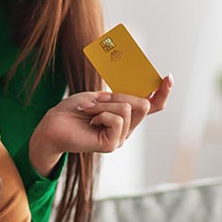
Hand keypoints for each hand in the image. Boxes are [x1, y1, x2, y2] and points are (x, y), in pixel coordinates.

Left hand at [27, 74, 172, 174]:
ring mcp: (120, 138)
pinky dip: (101, 114)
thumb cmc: (73, 109)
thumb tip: (141, 90)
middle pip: (144, 104)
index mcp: (126, 115)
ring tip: (88, 110)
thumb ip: (121, 95)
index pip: (153, 106)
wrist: (53, 124)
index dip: (162, 92)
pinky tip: (90, 121)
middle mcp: (127, 128)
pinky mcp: (111, 144)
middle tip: (99, 97)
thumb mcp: (100, 96)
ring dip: (104, 104)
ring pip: (128, 109)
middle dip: (121, 95)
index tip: (168, 77)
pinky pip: (117, 120)